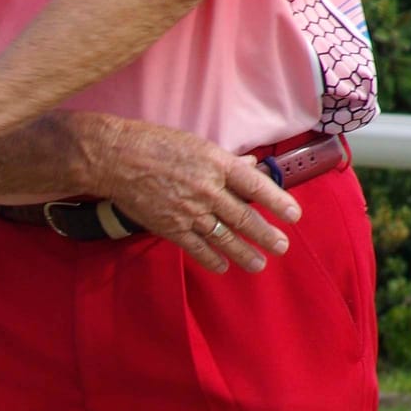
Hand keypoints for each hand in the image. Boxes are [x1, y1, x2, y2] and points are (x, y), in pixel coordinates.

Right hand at [87, 122, 300, 273]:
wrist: (116, 158)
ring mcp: (189, 211)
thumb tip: (252, 166)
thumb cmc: (155, 143)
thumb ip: (227, 160)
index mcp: (217, 164)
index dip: (277, 200)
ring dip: (244, 252)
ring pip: (224, 237)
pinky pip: (197, 248)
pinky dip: (211, 259)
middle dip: (266, 234)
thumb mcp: (197, 144)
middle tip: (282, 247)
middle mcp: (207, 189)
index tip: (294, 215)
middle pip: (244, 216)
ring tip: (260, 263)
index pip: (255, 184)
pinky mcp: (170, 227)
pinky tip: (224, 267)